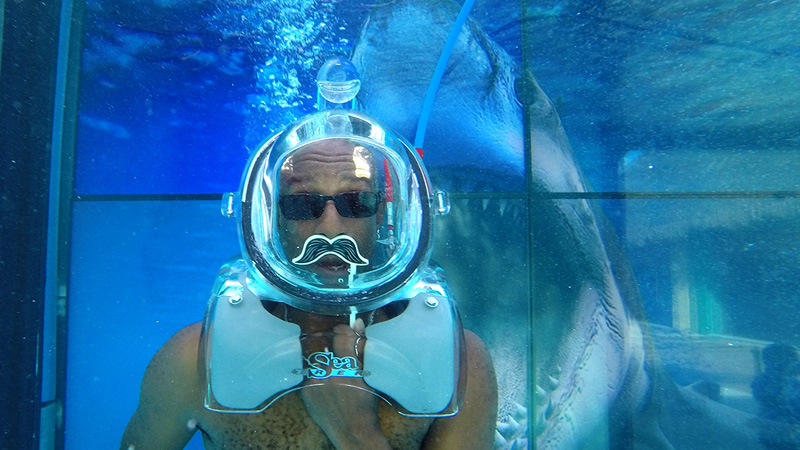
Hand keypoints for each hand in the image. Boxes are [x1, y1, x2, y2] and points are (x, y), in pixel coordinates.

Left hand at [299, 320, 391, 449]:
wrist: (352, 431)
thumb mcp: (369, 375)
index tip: (344, 331)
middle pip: (328, 347)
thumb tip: (358, 323)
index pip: (342, 336)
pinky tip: (326, 386)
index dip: (343, 330)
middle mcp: (330, 372)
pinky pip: (310, 375)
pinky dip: (317, 377)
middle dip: (334, 349)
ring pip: (318, 360)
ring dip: (325, 363)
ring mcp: (316, 382)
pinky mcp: (306, 391)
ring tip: (333, 376)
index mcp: (349, 367)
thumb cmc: (365, 404)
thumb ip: (361, 348)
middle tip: (340, 360)